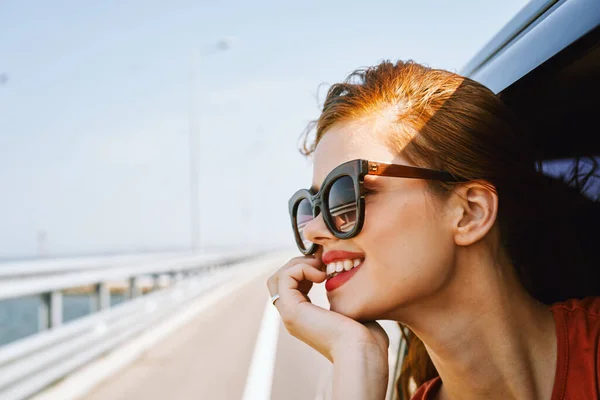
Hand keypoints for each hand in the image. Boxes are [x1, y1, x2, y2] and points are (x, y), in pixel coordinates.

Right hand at [266, 250, 389, 362]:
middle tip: (320, 262)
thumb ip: (340, 295)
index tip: (326, 265)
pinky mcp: (292, 311)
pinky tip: (321, 276)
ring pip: (278, 278)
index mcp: (304, 318)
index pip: (290, 286)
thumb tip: (340, 278)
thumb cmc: (364, 335)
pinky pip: (285, 277)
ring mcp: (289, 315)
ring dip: (299, 264)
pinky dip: (302, 268)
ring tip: (320, 269)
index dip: (305, 269)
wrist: (362, 350)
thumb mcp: (350, 310)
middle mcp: (292, 317)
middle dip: (298, 264)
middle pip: (278, 281)